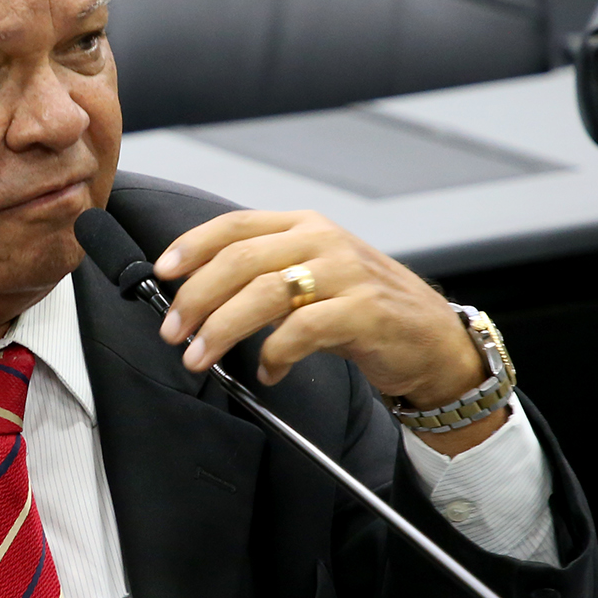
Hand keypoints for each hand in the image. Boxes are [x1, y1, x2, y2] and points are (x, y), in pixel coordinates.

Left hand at [153, 211, 500, 451]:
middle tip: (174, 332)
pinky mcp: (364, 312)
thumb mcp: (315, 277)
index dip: (192, 247)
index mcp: (306, 226)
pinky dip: (274, 355)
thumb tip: (198, 296)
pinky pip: (301, 331)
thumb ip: (266, 275)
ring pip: (264, 293)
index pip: (235, 225)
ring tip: (201, 357)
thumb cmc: (367, 311)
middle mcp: (324, 242)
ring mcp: (347, 275)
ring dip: (222, 329)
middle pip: (240, 260)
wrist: (434, 341)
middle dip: (196, 298)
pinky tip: (269, 371)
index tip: (163, 273)